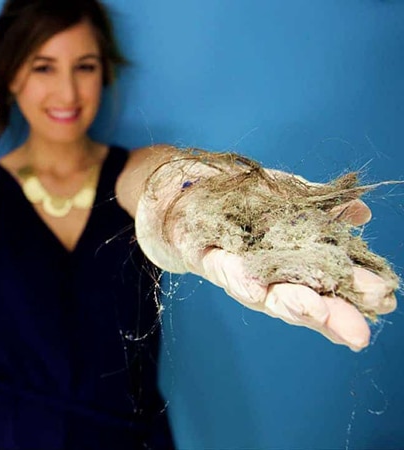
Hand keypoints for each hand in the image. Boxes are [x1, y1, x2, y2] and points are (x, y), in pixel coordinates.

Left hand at [134, 154, 397, 350]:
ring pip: (251, 287)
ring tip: (309, 309)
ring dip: (279, 300)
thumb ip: (316, 211)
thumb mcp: (281, 199)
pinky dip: (229, 270)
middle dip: (323, 313)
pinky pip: (210, 259)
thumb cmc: (231, 199)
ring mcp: (220, 261)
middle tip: (357, 331)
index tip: (382, 305)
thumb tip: (361, 214)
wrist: (173, 184)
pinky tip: (250, 281)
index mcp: (278, 262)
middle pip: (288, 298)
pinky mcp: (190, 246)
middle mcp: (251, 270)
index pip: (317, 287)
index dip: (347, 301)